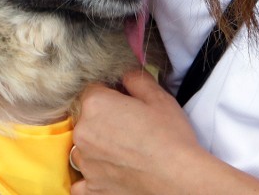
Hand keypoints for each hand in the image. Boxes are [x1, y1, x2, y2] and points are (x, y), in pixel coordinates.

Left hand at [69, 69, 209, 193]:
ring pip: (81, 148)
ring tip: (122, 151)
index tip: (124, 104)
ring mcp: (85, 162)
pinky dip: (91, 176)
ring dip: (95, 147)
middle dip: (101, 120)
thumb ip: (135, 79)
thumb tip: (125, 76)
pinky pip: (80, 182)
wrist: (178, 178)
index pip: (92, 91)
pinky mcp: (91, 188)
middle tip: (128, 127)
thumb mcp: (158, 97)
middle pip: (84, 118)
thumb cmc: (170, 136)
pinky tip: (107, 172)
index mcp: (95, 104)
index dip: (110, 95)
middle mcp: (83, 132)